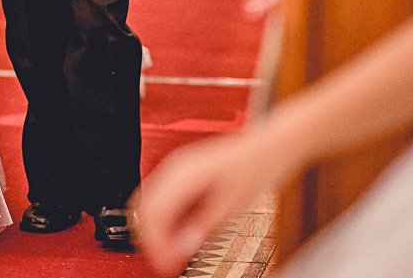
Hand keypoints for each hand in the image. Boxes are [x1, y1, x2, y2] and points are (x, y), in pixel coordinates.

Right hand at [133, 130, 287, 274]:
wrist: (266, 150)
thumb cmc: (254, 170)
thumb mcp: (230, 206)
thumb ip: (201, 227)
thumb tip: (180, 248)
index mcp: (182, 174)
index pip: (153, 212)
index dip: (155, 241)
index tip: (163, 262)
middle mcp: (174, 169)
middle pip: (146, 208)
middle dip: (153, 237)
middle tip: (165, 261)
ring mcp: (176, 170)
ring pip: (151, 204)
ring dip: (158, 229)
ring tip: (172, 251)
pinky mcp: (182, 175)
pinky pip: (163, 199)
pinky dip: (166, 219)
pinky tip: (179, 234)